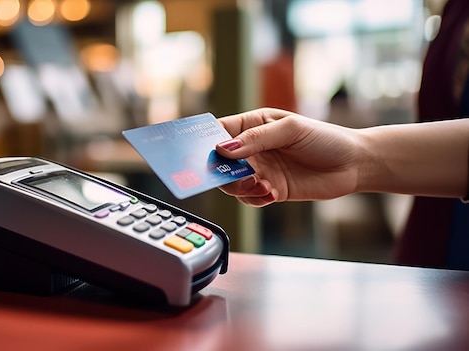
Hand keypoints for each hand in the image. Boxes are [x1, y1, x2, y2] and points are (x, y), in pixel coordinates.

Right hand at [216, 108, 362, 206]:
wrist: (354, 165)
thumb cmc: (325, 138)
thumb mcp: (291, 129)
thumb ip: (256, 139)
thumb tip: (223, 149)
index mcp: (253, 126)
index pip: (219, 131)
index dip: (204, 140)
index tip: (195, 151)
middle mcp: (252, 149)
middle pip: (220, 161)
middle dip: (219, 170)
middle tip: (228, 175)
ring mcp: (260, 171)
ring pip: (231, 183)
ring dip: (240, 186)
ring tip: (258, 185)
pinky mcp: (270, 190)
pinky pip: (250, 198)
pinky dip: (255, 198)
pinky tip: (271, 193)